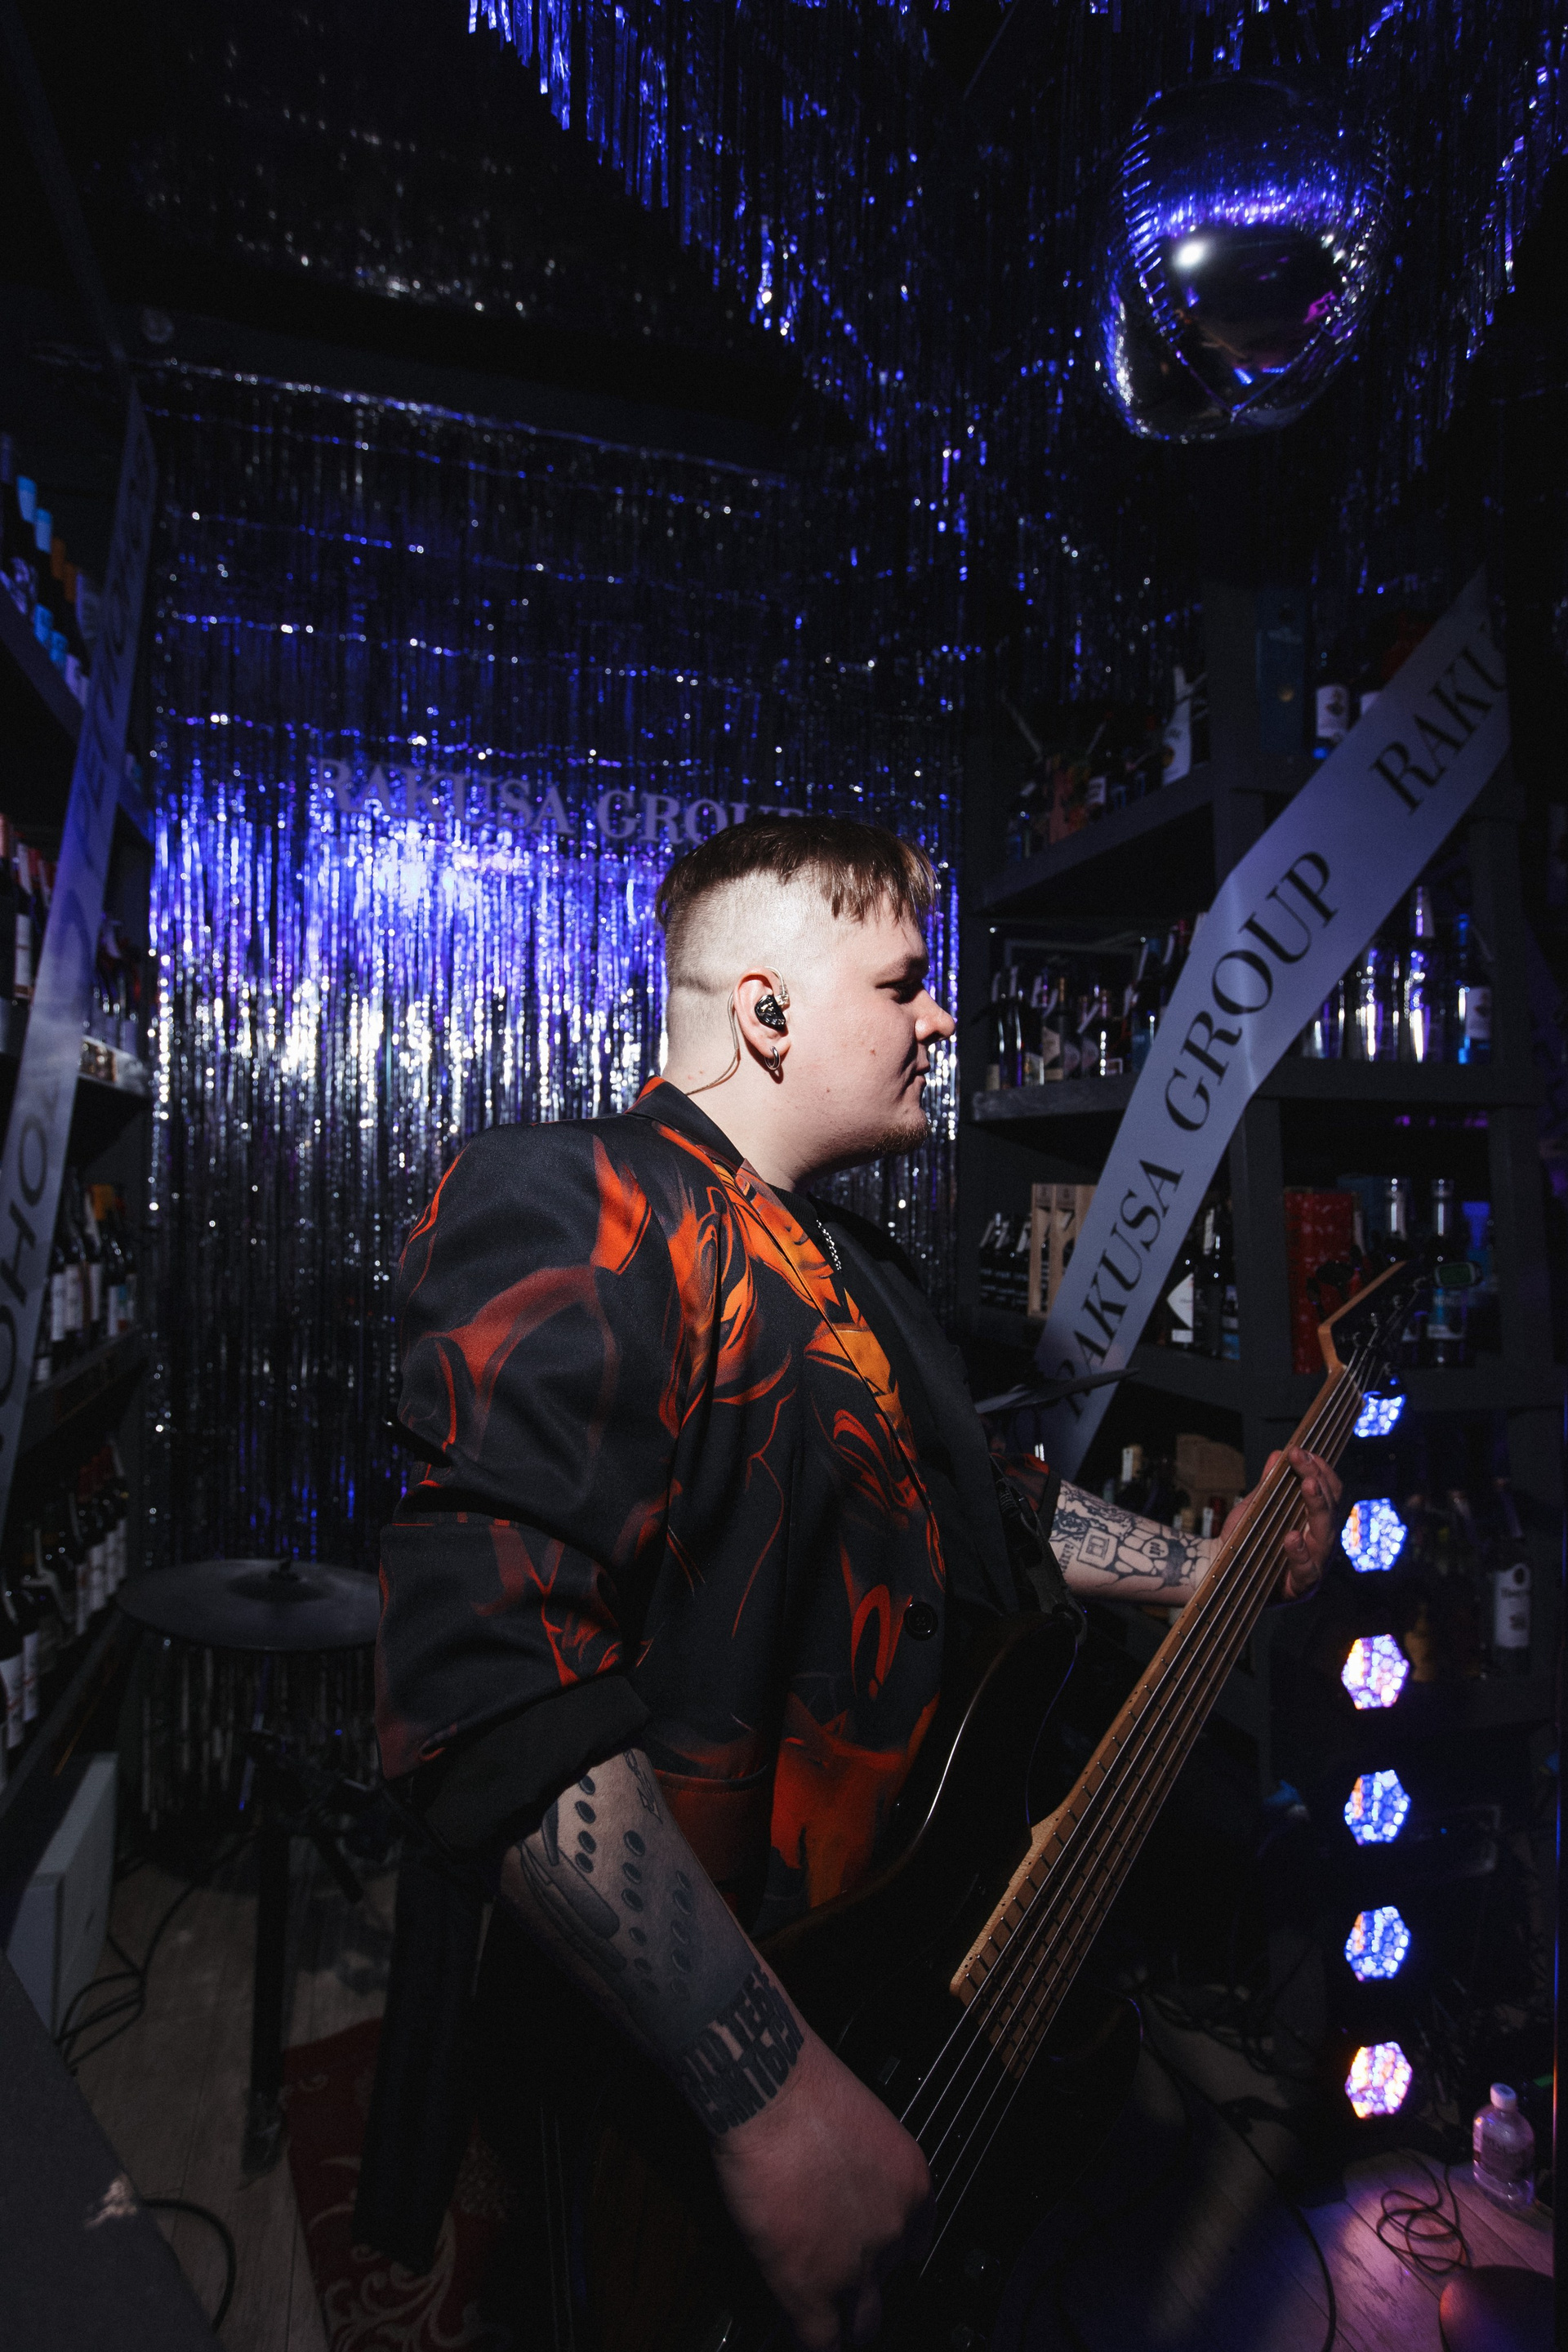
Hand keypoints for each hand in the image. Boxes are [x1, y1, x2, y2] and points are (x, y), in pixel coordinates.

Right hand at [710, 2024, 932, 2351]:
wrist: (769, 2091)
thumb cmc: (803, 2088)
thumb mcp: (860, 2127)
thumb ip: (861, 2171)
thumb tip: (839, 2188)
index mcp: (912, 2186)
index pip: (914, 2244)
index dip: (888, 2253)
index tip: (869, 2254)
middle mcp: (894, 2229)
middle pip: (889, 2284)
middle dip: (866, 2287)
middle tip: (839, 2279)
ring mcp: (856, 2265)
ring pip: (863, 2322)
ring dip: (843, 2321)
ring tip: (824, 2316)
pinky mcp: (810, 2286)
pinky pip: (820, 2339)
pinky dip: (813, 2339)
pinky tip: (801, 2328)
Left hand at [1222, 1446, 1341, 1602]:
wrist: (1221, 1570)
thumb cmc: (1246, 1539)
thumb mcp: (1257, 1507)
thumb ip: (1270, 1484)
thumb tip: (1278, 1454)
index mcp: (1315, 1523)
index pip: (1330, 1492)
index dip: (1320, 1469)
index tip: (1301, 1450)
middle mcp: (1321, 1543)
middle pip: (1330, 1508)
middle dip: (1318, 1479)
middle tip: (1302, 1459)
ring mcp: (1315, 1565)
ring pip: (1325, 1535)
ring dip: (1316, 1506)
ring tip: (1307, 1485)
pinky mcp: (1301, 1587)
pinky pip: (1307, 1570)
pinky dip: (1300, 1553)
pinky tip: (1293, 1537)